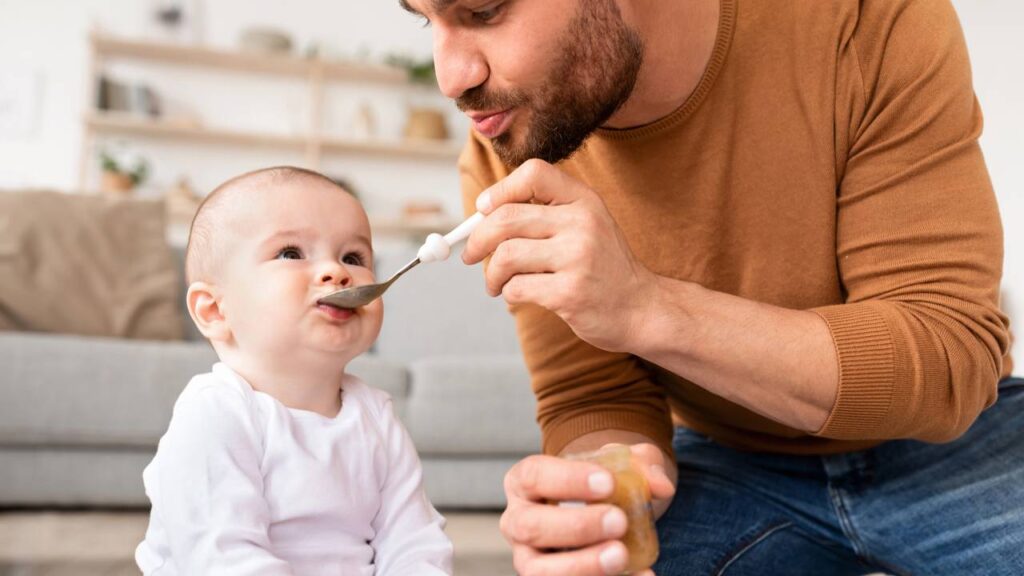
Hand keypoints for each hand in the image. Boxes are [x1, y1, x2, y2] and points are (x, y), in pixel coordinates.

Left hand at [463, 159, 657, 352]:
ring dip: (490, 274)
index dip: (500, 190)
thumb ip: (543, 214)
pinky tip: (518, 295)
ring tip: (494, 283)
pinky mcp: (570, 293)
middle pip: (506, 219)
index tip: (484, 210)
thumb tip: (481, 214)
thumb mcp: (585, 225)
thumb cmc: (602, 267)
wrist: (641, 308)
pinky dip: (508, 293)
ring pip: (506, 256)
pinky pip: (517, 288)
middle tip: (470, 255)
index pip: (533, 174)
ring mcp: (578, 258)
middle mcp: (583, 223)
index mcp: (585, 200)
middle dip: (477, 240)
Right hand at [500, 443, 674, 575]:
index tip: (608, 483)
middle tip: (618, 521)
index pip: (534, 475)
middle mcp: (518, 522)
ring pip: (539, 570)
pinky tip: (641, 575)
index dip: (567, 480)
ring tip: (620, 555)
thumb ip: (641, 464)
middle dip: (575, 526)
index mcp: (525, 482)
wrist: (606, 514)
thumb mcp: (623, 465)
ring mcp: (530, 559)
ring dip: (580, 565)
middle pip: (530, 526)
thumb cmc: (604, 485)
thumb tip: (660, 485)